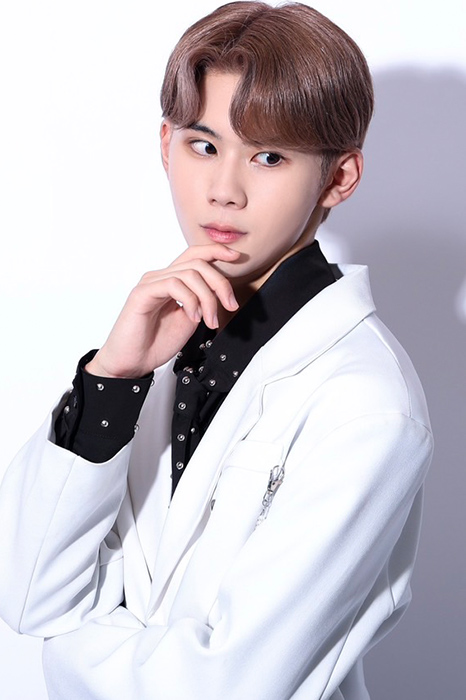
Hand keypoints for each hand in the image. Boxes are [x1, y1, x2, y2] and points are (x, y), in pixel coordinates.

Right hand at [85, 244, 239, 377]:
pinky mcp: (142, 293)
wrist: (132, 363)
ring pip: (189, 273)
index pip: (194, 255)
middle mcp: (160, 277)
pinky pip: (173, 284)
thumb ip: (202, 302)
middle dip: (220, 283)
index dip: (216, 251)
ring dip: (208, 298)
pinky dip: (190, 300)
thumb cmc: (156, 343)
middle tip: (230, 306)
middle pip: (198, 263)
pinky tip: (193, 318)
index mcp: (172, 282)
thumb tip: (222, 294)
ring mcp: (150, 283)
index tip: (236, 256)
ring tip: (209, 321)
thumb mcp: (190, 320)